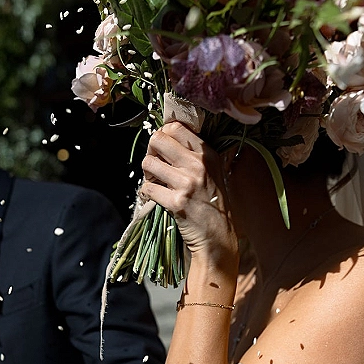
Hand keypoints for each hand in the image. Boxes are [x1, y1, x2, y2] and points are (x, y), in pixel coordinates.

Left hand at [141, 121, 236, 263]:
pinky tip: (155, 197)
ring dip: (147, 174)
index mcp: (207, 152)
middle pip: (158, 140)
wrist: (217, 236)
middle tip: (155, 165)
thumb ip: (193, 154)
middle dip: (151, 152)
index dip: (162, 136)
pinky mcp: (176, 202)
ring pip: (148, 163)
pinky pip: (147, 188)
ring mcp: (187, 183)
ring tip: (155, 182)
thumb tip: (164, 136)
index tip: (162, 150)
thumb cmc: (212, 203)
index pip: (175, 127)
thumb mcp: (212, 171)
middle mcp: (198, 164)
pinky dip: (146, 193)